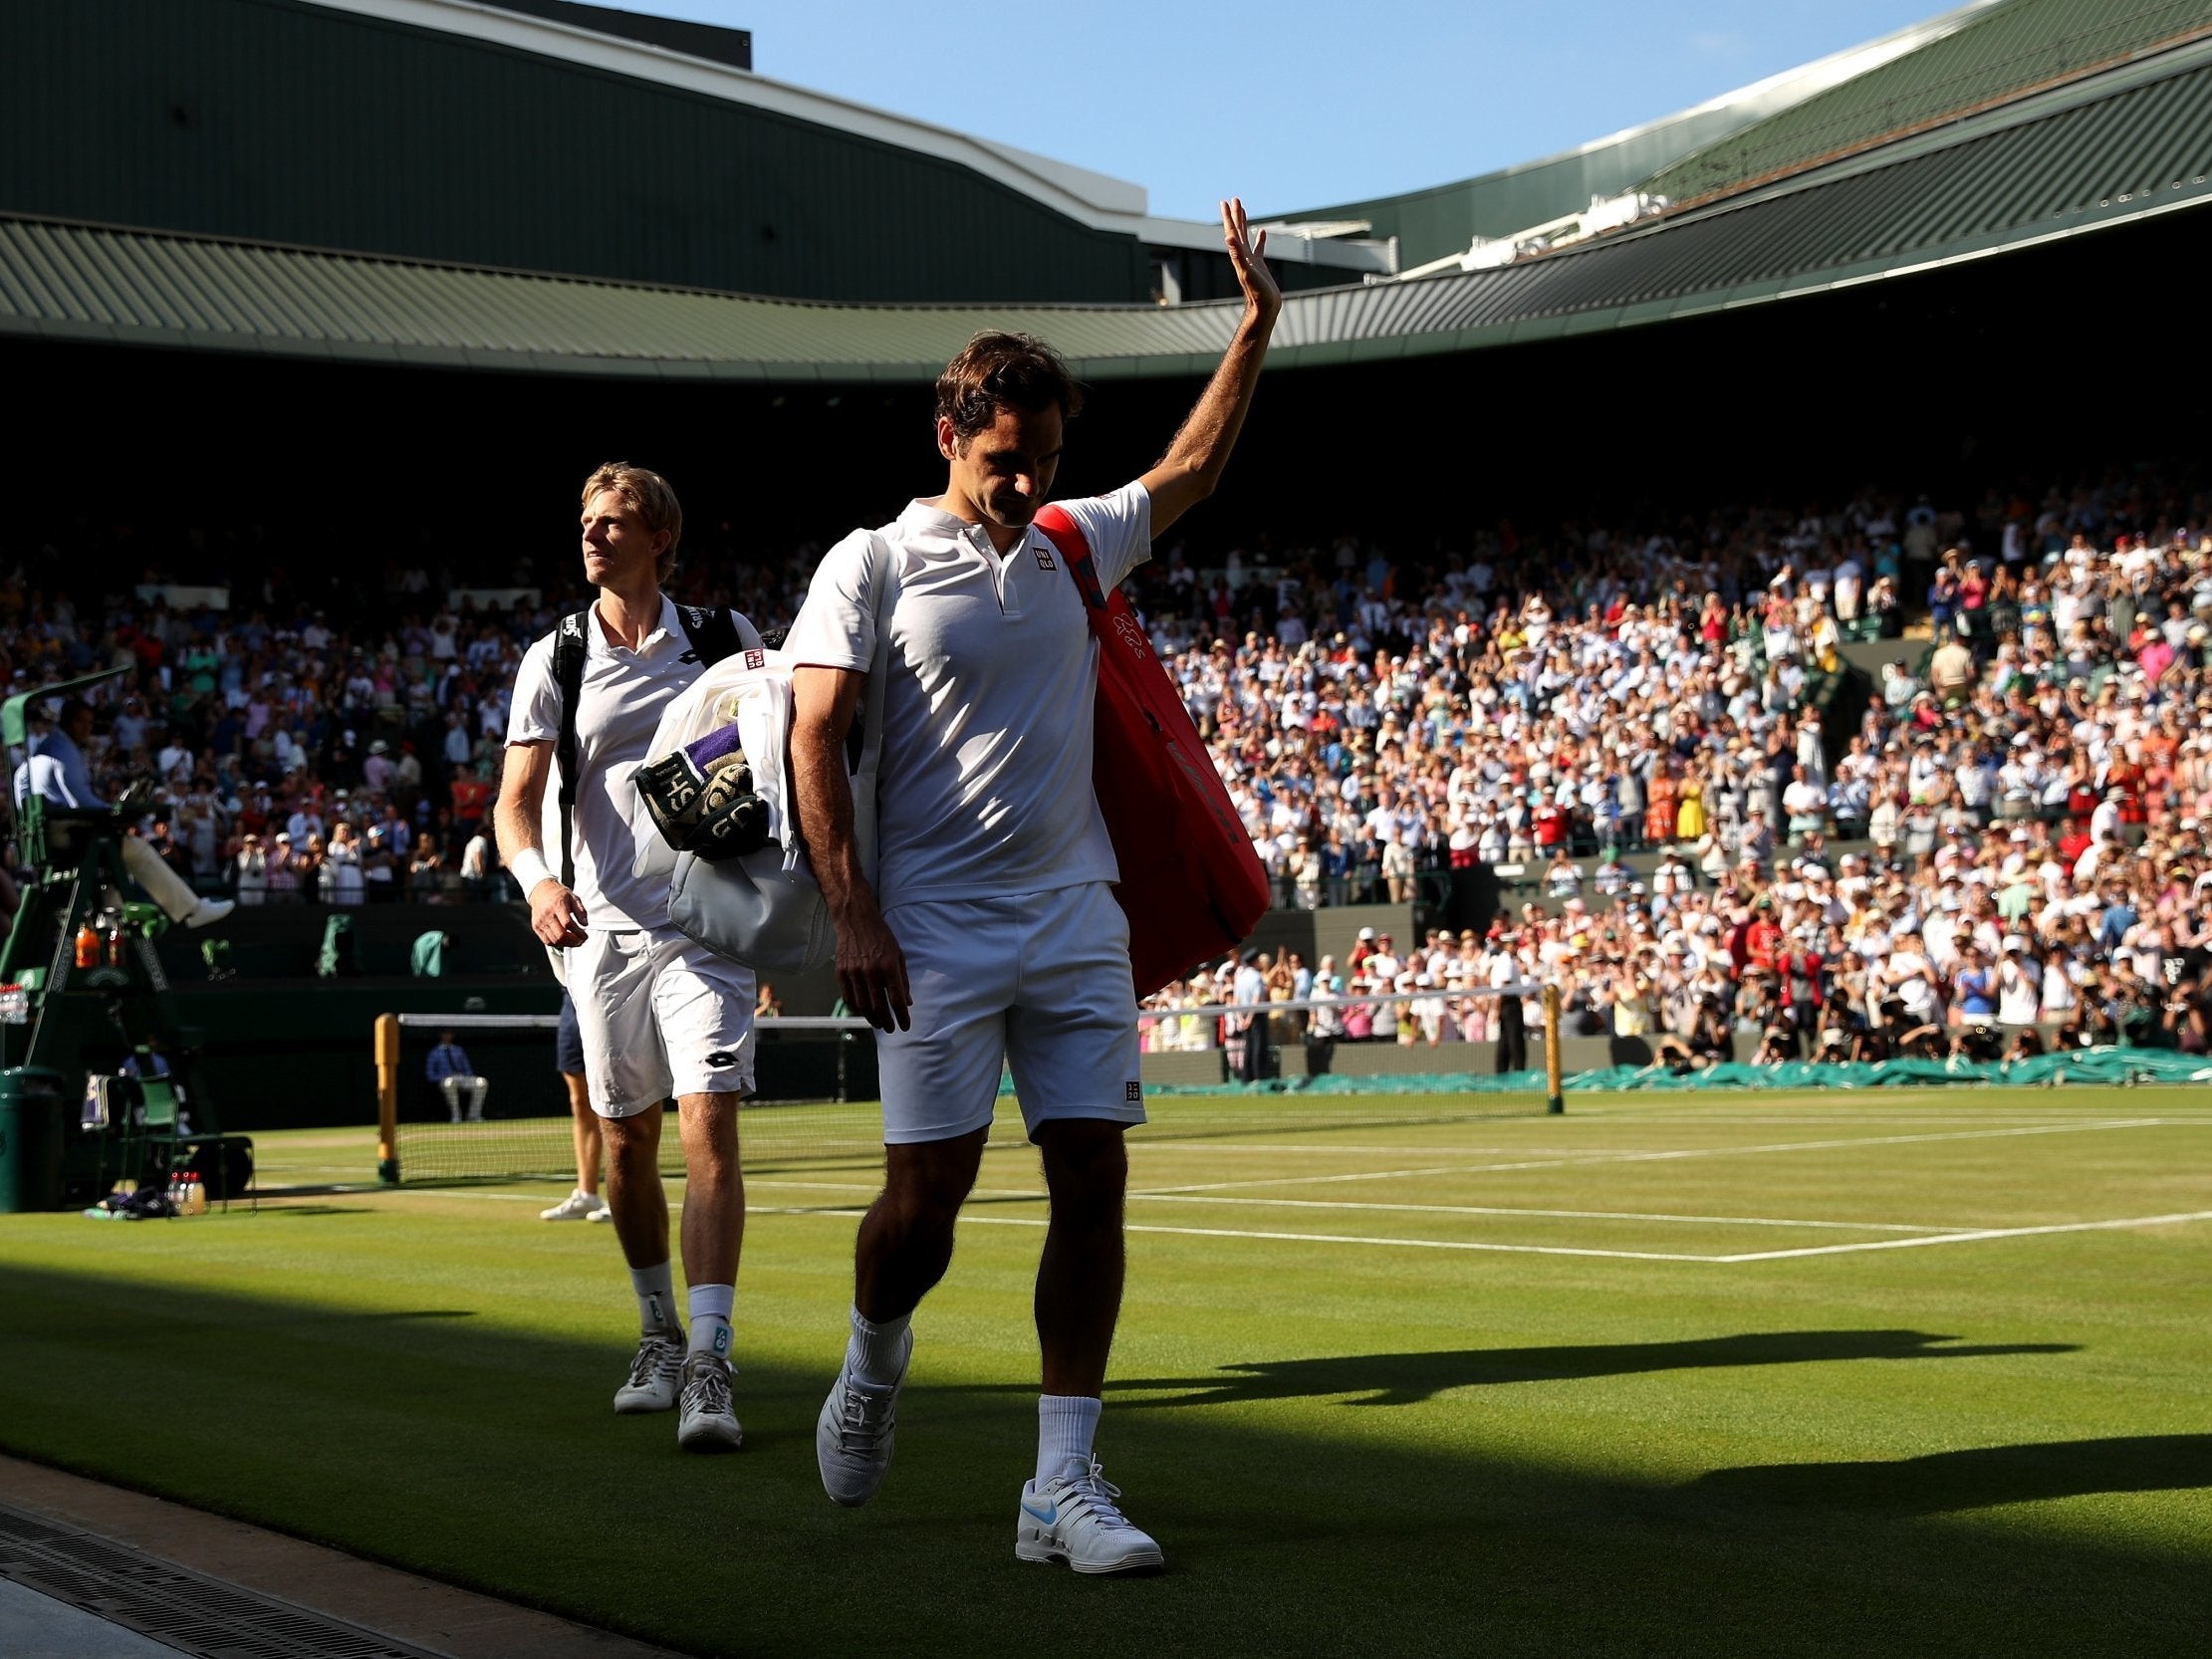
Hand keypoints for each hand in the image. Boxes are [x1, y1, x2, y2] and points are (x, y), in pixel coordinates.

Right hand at [528, 879, 587, 947]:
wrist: (540, 890)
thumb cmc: (558, 894)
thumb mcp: (573, 897)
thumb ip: (580, 911)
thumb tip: (585, 924)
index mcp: (557, 905)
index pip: (568, 924)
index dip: (578, 933)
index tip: (585, 936)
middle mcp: (547, 914)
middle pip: (561, 935)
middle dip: (574, 941)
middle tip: (581, 940)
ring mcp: (540, 922)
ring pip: (554, 940)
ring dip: (567, 944)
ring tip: (575, 942)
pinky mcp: (536, 927)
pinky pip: (547, 941)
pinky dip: (557, 944)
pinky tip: (565, 941)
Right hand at [834, 899, 910, 1032]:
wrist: (856, 919)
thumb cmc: (881, 936)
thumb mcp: (898, 954)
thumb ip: (903, 979)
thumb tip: (908, 1002)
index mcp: (889, 966)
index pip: (897, 999)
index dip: (902, 1016)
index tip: (905, 1027)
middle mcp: (871, 971)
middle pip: (879, 1006)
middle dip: (887, 1022)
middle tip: (890, 1029)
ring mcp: (854, 972)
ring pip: (862, 1005)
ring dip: (871, 1018)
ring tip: (878, 1023)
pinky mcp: (841, 971)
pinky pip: (848, 997)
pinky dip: (856, 1007)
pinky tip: (862, 1011)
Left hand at [1220, 197, 1279, 323]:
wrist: (1265, 308)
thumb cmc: (1257, 293)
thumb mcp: (1247, 272)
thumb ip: (1237, 255)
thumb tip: (1228, 238)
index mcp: (1239, 255)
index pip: (1232, 231)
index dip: (1229, 217)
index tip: (1225, 202)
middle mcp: (1243, 256)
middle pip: (1237, 230)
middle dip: (1235, 215)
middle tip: (1233, 199)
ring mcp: (1251, 260)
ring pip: (1246, 237)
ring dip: (1244, 223)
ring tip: (1243, 209)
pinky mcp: (1259, 266)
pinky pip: (1259, 248)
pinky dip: (1259, 239)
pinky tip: (1261, 232)